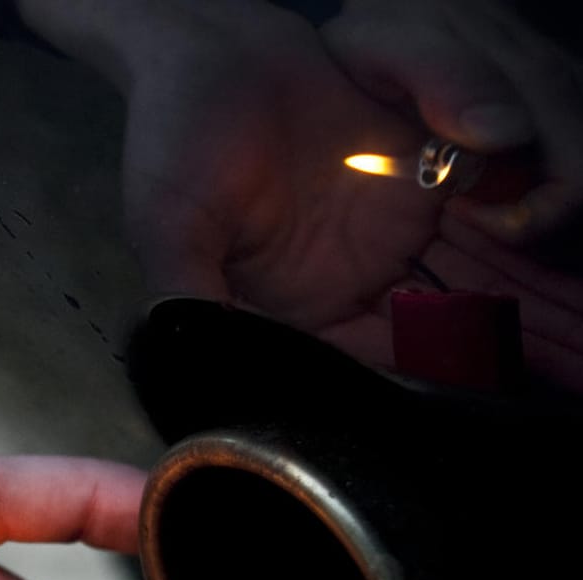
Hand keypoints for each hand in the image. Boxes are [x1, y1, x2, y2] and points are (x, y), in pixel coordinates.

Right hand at [19, 0, 582, 384]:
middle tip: (579, 380)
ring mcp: (385, 241)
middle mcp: (345, 289)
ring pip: (472, 292)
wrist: (207, 49)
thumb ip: (192, 300)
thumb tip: (199, 379)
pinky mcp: (420, 188)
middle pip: (437, 339)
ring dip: (534, 318)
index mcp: (291, 314)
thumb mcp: (169, 228)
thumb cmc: (173, 137)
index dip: (436, 385)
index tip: (500, 399)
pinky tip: (569, 286)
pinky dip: (528, 257)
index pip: (371, 365)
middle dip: (507, 362)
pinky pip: (485, 232)